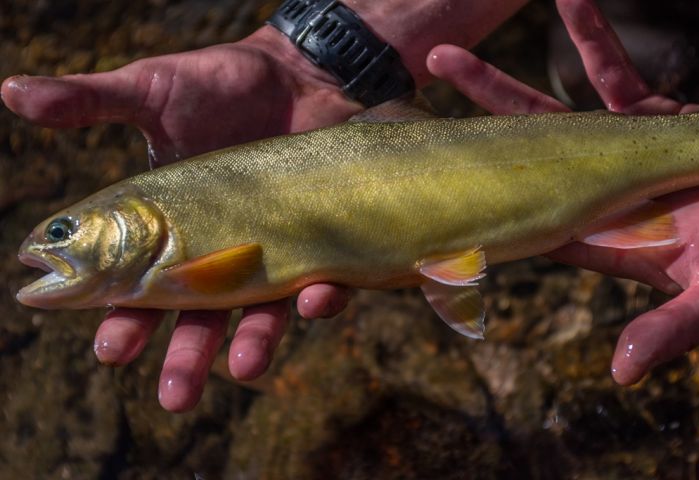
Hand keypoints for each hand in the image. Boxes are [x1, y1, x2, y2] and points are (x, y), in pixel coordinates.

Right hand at [2, 26, 353, 410]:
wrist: (296, 73)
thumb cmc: (218, 83)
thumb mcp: (152, 91)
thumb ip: (90, 101)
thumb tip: (10, 93)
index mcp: (168, 225)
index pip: (138, 282)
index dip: (123, 317)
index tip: (110, 350)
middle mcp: (218, 246)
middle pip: (196, 312)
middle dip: (186, 355)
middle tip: (174, 396)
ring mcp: (270, 247)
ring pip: (257, 310)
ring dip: (250, 342)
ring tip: (243, 369)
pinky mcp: (319, 239)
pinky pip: (323, 278)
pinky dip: (319, 295)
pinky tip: (311, 300)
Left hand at [428, 0, 698, 384]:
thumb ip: (670, 329)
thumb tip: (620, 374)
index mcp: (594, 236)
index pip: (515, 221)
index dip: (468, 206)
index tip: (421, 181)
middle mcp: (592, 195)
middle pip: (512, 159)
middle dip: (465, 126)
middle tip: (417, 92)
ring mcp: (617, 157)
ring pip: (547, 113)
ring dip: (498, 83)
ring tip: (444, 52)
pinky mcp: (652, 124)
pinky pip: (615, 76)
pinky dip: (593, 39)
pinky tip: (569, 1)